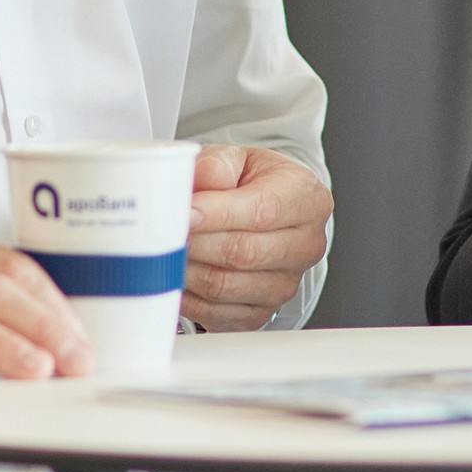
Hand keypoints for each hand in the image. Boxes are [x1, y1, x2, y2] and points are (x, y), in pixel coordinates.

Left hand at [183, 146, 331, 331]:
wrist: (264, 212)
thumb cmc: (251, 183)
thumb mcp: (237, 159)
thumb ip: (219, 163)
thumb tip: (205, 177)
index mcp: (307, 200)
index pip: (262, 210)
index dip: (218, 214)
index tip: (185, 212)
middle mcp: (305, 245)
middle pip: (243, 253)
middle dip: (196, 242)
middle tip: (163, 230)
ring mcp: (286, 284)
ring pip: (225, 286)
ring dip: (187, 270)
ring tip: (165, 249)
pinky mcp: (261, 312)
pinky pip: (216, 313)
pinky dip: (188, 297)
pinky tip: (174, 275)